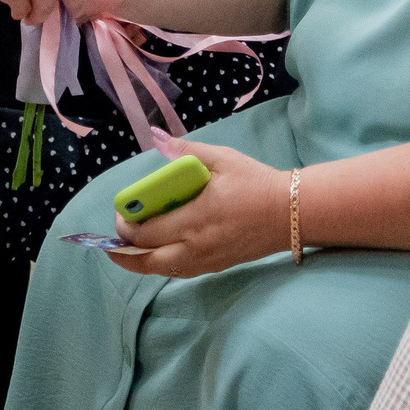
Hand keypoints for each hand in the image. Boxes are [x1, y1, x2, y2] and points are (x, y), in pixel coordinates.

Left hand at [109, 138, 287, 276]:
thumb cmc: (256, 182)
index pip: (146, 232)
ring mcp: (206, 260)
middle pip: (147, 261)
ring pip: (161, 271)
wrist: (292, 212)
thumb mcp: (222, 159)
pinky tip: (159, 251)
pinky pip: (179, 272)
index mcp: (195, 219)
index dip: (125, 225)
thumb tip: (157, 138)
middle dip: (124, 250)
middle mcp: (196, 246)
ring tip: (130, 248)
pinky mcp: (216, 266)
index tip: (121, 210)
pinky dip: (162, 264)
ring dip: (141, 261)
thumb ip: (186, 151)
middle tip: (118, 237)